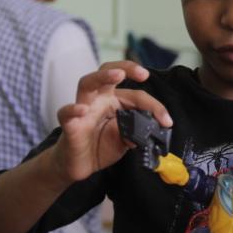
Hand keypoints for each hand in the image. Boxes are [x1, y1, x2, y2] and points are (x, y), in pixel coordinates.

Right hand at [52, 61, 170, 182]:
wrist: (80, 165)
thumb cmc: (100, 146)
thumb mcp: (125, 140)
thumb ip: (136, 132)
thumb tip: (150, 130)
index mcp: (114, 100)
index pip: (136, 95)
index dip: (154, 106)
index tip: (167, 121)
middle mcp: (98, 99)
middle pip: (108, 72)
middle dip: (126, 67)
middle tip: (143, 74)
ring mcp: (82, 109)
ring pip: (87, 83)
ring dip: (103, 77)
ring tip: (117, 75)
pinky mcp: (70, 124)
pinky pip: (66, 113)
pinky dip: (73, 110)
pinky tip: (82, 110)